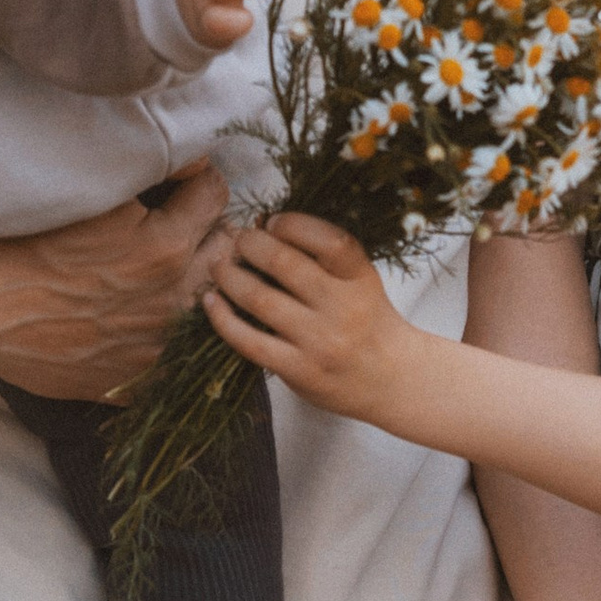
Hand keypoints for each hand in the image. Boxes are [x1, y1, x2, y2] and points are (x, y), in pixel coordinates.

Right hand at [0, 160, 230, 399]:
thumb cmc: (16, 241)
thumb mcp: (86, 193)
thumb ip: (149, 175)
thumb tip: (191, 163)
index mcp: (164, 248)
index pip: (216, 196)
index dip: (198, 181)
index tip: (182, 180)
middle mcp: (169, 302)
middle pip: (224, 252)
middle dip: (209, 229)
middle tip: (181, 218)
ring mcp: (151, 346)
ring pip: (206, 303)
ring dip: (195, 279)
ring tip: (166, 265)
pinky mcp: (129, 378)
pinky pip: (174, 350)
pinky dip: (166, 327)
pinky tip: (140, 310)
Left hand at [203, 212, 414, 419]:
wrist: (389, 379)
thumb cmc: (367, 320)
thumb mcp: (360, 281)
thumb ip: (323, 256)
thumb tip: (265, 225)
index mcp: (360, 278)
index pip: (329, 240)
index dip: (293, 224)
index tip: (272, 221)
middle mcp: (342, 308)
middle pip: (284, 264)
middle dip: (250, 244)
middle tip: (238, 240)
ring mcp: (319, 342)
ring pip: (260, 300)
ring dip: (230, 276)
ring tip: (219, 266)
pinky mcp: (298, 370)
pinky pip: (249, 341)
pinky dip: (223, 318)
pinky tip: (211, 301)